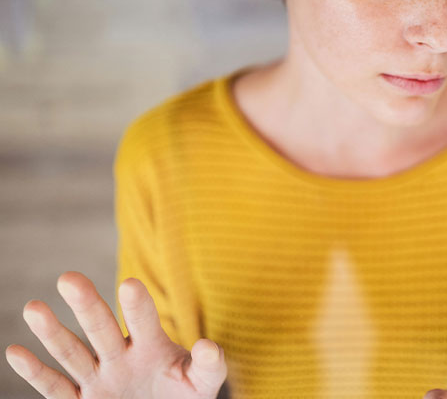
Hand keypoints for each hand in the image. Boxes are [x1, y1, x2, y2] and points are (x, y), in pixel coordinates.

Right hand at [5, 271, 227, 398]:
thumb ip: (209, 365)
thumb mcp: (202, 382)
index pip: (144, 322)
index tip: (130, 284)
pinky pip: (56, 388)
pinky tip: (15, 351)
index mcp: (151, 347)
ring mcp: (99, 379)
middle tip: (69, 278)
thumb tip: (208, 346)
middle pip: (102, 329)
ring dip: (53, 333)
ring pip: (73, 354)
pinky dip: (36, 373)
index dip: (138, 306)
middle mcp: (120, 357)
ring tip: (34, 307)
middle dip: (88, 305)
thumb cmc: (184, 395)